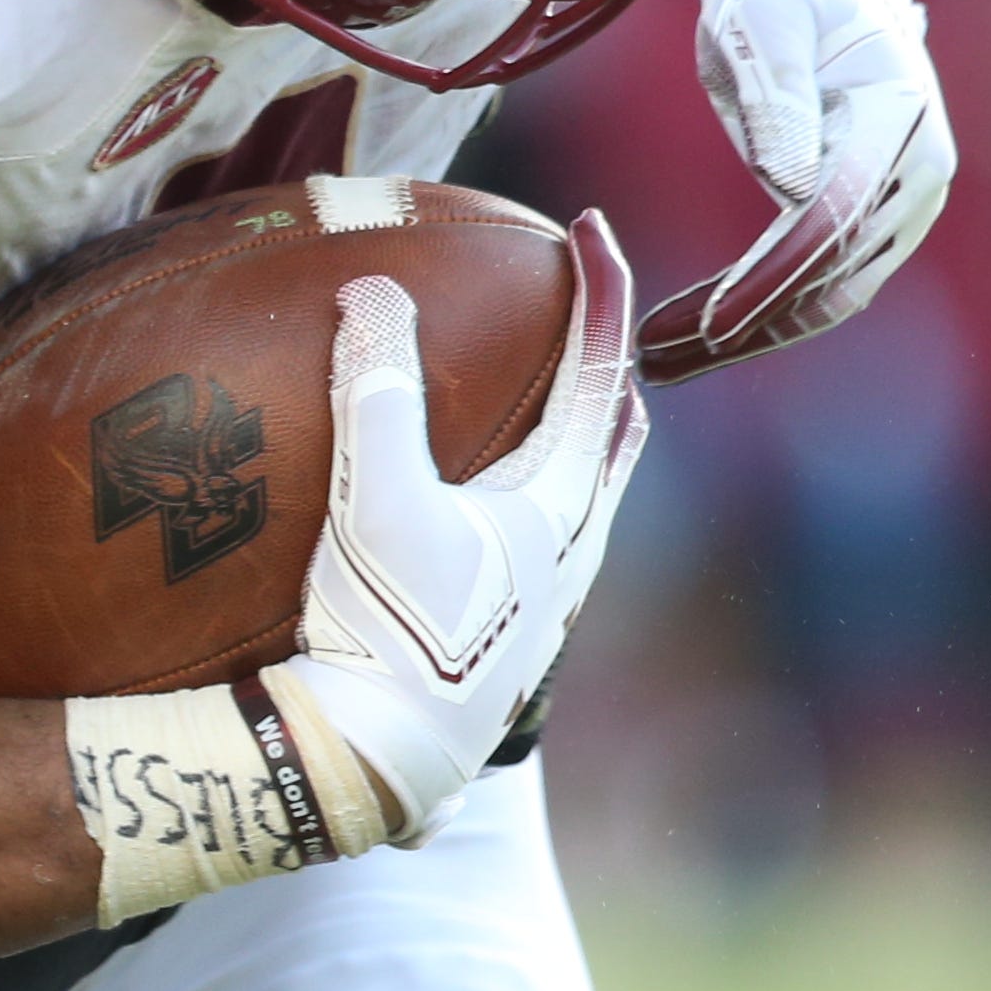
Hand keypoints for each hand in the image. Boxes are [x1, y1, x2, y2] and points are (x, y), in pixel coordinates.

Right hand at [288, 212, 646, 841]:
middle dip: (608, 367)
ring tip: (548, 410)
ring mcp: (546, 606)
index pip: (599, 372)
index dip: (601, 294)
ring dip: (580, 441)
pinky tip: (491, 526)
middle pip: (617, 438)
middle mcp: (572, 554)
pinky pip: (546, 551)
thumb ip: (378, 394)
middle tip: (586, 314)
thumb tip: (373, 293)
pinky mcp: (508, 646)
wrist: (378, 762)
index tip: (591, 228)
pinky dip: (537, 503)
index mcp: (558, 506)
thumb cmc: (387, 631)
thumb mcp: (375, 500)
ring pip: (589, 500)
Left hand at [638, 0, 953, 381]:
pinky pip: (814, 287)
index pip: (835, 210)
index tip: (714, 319)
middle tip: (651, 357)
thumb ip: (779, 93)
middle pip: (832, 269)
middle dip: (744, 322)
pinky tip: (682, 345)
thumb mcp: (766, 21)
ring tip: (653, 365)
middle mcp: (914, 173)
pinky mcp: (865, 226)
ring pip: (825, 295)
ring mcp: (897, 206)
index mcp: (897, 117)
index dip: (776, 271)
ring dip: (742, 338)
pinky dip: (753, 321)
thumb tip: (787, 180)